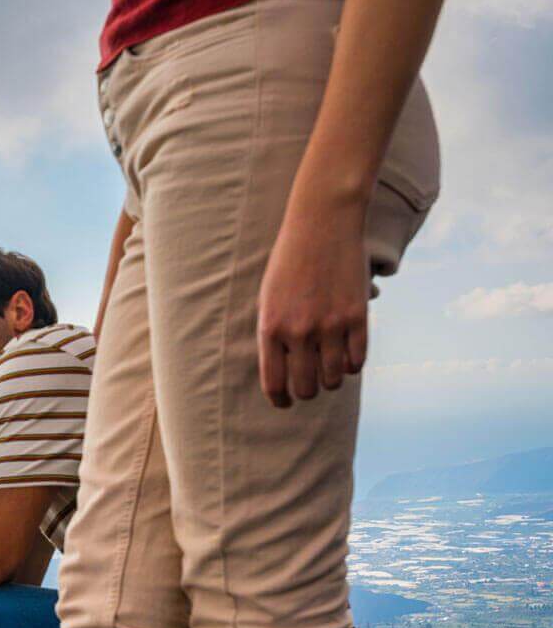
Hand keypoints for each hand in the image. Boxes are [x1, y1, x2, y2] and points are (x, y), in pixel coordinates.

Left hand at [257, 195, 368, 408]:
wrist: (321, 225)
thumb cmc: (288, 263)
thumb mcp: (268, 300)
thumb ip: (274, 336)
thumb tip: (283, 373)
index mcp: (270, 329)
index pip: (274, 384)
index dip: (280, 401)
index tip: (285, 403)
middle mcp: (299, 332)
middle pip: (305, 388)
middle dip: (306, 392)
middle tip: (309, 386)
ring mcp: (330, 325)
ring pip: (334, 379)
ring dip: (331, 380)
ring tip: (328, 370)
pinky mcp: (358, 317)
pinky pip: (358, 361)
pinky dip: (352, 365)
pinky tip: (346, 357)